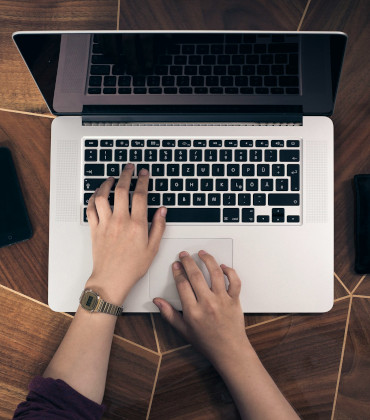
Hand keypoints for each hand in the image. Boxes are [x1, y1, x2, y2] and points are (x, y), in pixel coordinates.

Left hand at [85, 164, 166, 305]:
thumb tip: (162, 210)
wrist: (111, 279)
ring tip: (112, 178)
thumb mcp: (153, 248)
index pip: (140, 195)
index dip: (142, 180)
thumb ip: (159, 227)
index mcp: (137, 225)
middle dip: (126, 174)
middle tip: (129, 168)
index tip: (144, 173)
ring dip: (106, 184)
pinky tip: (97, 194)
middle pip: (121, 190)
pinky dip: (93, 198)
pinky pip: (91, 208)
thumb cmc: (132, 267)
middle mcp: (120, 221)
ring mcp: (106, 223)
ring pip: (103, 196)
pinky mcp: (95, 229)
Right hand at [153, 250, 250, 367]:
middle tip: (184, 255)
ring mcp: (222, 300)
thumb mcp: (183, 330)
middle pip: (196, 275)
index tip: (176, 265)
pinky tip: (222, 266)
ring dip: (208, 260)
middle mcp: (207, 303)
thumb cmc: (207, 342)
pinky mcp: (234, 300)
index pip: (182, 284)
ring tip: (202, 253)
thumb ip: (169, 314)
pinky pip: (234, 281)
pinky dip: (229, 271)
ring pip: (215, 273)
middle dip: (188, 261)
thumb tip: (157, 302)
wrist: (229, 351)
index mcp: (193, 311)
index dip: (178, 271)